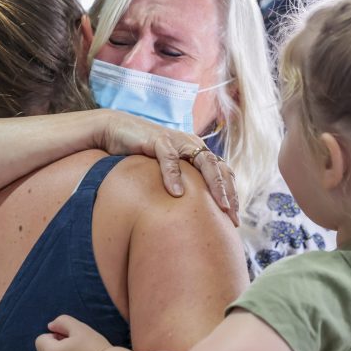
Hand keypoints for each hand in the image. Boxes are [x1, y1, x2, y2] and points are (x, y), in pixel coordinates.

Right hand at [98, 110, 238, 225]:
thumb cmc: (139, 154)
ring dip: (214, 185)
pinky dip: (173, 176)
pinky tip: (176, 194)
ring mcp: (177, 141)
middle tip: (233, 217)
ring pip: (203, 162)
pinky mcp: (158, 140)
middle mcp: (192, 144)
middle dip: (229, 194)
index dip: (231, 195)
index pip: (222, 173)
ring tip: (220, 206)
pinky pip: (169, 159)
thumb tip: (186, 211)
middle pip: (219, 169)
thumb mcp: (163, 171)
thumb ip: (178, 183)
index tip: (235, 219)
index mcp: (196, 152)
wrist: (115, 131)